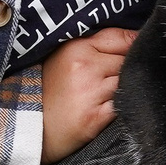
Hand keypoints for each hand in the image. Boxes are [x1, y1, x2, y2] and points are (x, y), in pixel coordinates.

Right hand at [40, 26, 131, 164]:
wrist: (30, 126)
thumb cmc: (49, 91)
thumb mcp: (64, 58)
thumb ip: (93, 46)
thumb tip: (132, 38)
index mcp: (76, 48)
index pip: (120, 37)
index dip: (131, 44)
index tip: (135, 50)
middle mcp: (85, 67)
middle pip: (127, 61)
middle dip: (128, 69)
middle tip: (114, 79)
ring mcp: (91, 93)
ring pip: (127, 83)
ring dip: (126, 88)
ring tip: (109, 94)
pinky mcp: (95, 118)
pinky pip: (123, 105)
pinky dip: (122, 107)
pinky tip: (109, 108)